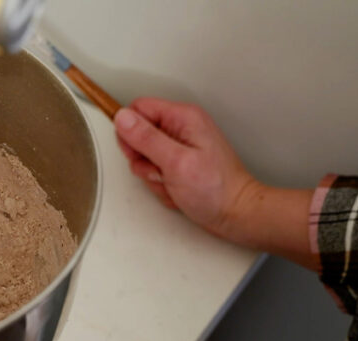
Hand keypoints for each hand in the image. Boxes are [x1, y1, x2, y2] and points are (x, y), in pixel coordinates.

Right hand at [114, 98, 258, 240]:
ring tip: (172, 182)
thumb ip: (146, 138)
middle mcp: (181, 127)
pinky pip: (154, 170)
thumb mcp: (175, 162)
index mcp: (183, 117)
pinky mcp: (179, 162)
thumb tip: (122, 118)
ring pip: (144, 157)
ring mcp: (180, 146)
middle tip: (160, 171)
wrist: (235, 214)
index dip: (130, 131)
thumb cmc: (216, 189)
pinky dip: (160, 184)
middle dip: (142, 160)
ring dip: (152, 176)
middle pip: (138, 135)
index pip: (138, 109)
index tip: (138, 153)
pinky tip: (176, 188)